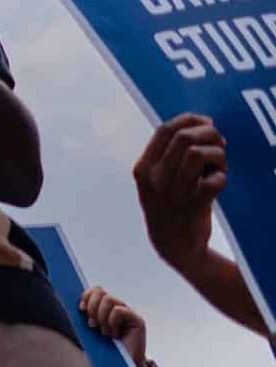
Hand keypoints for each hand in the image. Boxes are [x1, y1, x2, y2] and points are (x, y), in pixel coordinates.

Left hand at [79, 285, 149, 366]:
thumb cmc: (106, 351)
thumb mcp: (91, 332)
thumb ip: (85, 317)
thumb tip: (73, 305)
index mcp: (105, 309)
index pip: (95, 290)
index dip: (86, 296)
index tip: (81, 309)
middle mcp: (117, 308)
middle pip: (100, 291)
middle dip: (92, 306)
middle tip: (92, 324)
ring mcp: (128, 313)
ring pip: (108, 299)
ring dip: (102, 316)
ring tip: (104, 332)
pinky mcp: (137, 320)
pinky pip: (118, 310)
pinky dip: (112, 321)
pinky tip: (115, 334)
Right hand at [134, 114, 226, 270]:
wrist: (173, 247)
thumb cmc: (169, 206)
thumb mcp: (156, 180)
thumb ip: (170, 155)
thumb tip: (203, 123)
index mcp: (143, 168)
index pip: (164, 130)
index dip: (189, 119)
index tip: (206, 122)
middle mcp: (155, 178)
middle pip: (183, 138)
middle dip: (209, 134)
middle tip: (220, 143)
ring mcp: (173, 193)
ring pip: (197, 154)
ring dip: (217, 154)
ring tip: (220, 164)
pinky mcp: (193, 207)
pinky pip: (213, 182)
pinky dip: (221, 177)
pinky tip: (219, 182)